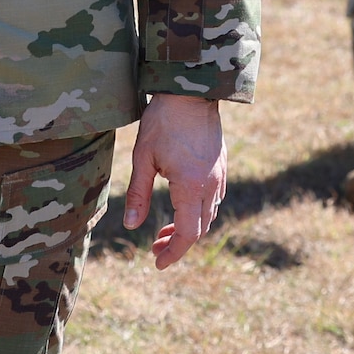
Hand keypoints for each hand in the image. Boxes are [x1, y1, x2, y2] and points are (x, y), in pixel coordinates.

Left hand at [124, 95, 227, 269]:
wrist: (191, 90)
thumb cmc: (163, 121)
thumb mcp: (143, 157)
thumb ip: (138, 194)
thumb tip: (131, 226)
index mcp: (191, 186)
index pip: (187, 234)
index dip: (173, 253)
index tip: (156, 262)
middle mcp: (211, 184)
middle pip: (200, 228)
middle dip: (178, 244)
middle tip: (155, 247)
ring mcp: (220, 174)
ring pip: (209, 214)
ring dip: (189, 228)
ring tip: (165, 229)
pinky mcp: (222, 164)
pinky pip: (215, 198)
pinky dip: (199, 211)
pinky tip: (184, 205)